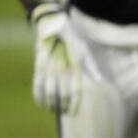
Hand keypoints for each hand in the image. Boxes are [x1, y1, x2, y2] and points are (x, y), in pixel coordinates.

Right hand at [30, 0, 91, 114]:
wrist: (53, 25)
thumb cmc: (73, 40)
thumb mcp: (86, 51)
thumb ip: (92, 68)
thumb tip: (101, 83)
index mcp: (75, 64)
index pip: (76, 89)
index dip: (74, 102)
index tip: (72, 111)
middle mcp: (62, 66)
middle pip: (61, 92)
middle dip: (62, 105)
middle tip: (63, 112)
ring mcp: (49, 66)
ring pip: (48, 90)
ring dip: (50, 103)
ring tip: (53, 110)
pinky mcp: (38, 64)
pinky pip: (36, 83)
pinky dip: (38, 95)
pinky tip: (41, 103)